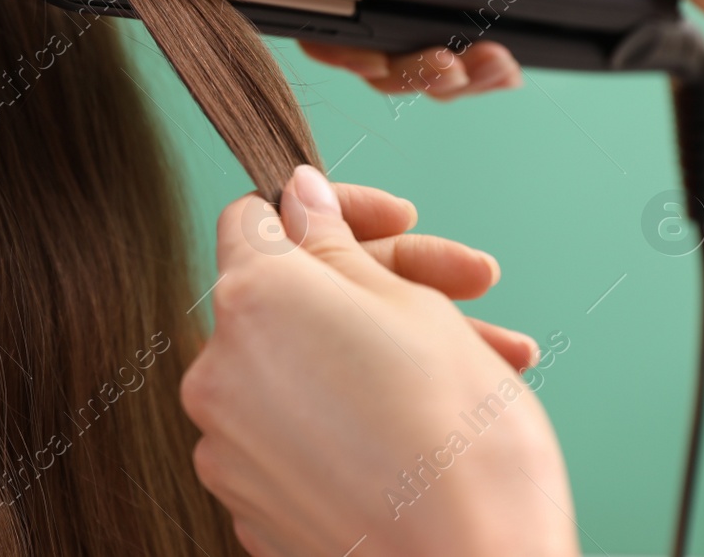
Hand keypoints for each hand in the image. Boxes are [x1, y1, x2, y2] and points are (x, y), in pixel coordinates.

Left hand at [183, 165, 578, 556]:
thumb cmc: (460, 442)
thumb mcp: (413, 307)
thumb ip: (337, 245)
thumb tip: (297, 198)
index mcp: (250, 300)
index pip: (254, 218)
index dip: (328, 209)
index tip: (396, 221)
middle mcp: (216, 372)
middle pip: (288, 297)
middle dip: (382, 284)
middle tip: (471, 292)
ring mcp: (228, 448)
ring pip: (301, 368)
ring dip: (381, 352)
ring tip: (487, 362)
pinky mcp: (252, 506)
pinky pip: (296, 434)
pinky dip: (352, 416)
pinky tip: (430, 424)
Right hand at [302, 0, 703, 96]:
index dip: (336, 13)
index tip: (381, 53)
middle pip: (343, 5)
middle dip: (394, 54)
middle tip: (445, 71)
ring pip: (383, 30)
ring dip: (431, 66)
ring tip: (485, 69)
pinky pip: (422, 32)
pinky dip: (458, 60)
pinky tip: (497, 63)